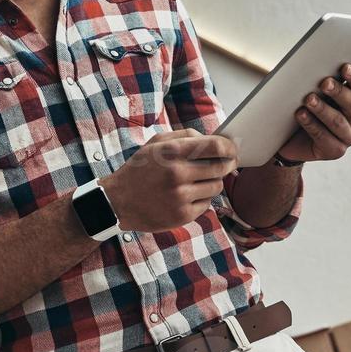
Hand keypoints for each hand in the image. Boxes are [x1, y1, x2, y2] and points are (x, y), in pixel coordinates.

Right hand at [101, 129, 237, 231]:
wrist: (117, 202)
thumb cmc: (140, 169)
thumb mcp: (155, 144)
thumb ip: (185, 136)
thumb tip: (214, 138)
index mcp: (171, 152)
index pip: (215, 146)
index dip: (229, 147)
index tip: (233, 149)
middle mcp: (177, 174)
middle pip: (220, 167)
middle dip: (227, 164)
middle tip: (227, 163)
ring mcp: (180, 196)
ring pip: (216, 186)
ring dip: (213, 182)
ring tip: (200, 180)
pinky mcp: (182, 215)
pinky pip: (207, 203)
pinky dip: (203, 198)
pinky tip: (189, 195)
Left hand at [274, 64, 350, 164]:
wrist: (290, 141)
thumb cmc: (302, 110)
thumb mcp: (311, 94)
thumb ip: (317, 83)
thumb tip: (312, 67)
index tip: (344, 67)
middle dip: (338, 92)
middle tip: (324, 82)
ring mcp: (347, 137)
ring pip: (338, 121)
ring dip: (323, 109)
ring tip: (309, 99)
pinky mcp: (336, 151)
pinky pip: (324, 137)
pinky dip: (311, 124)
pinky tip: (301, 114)